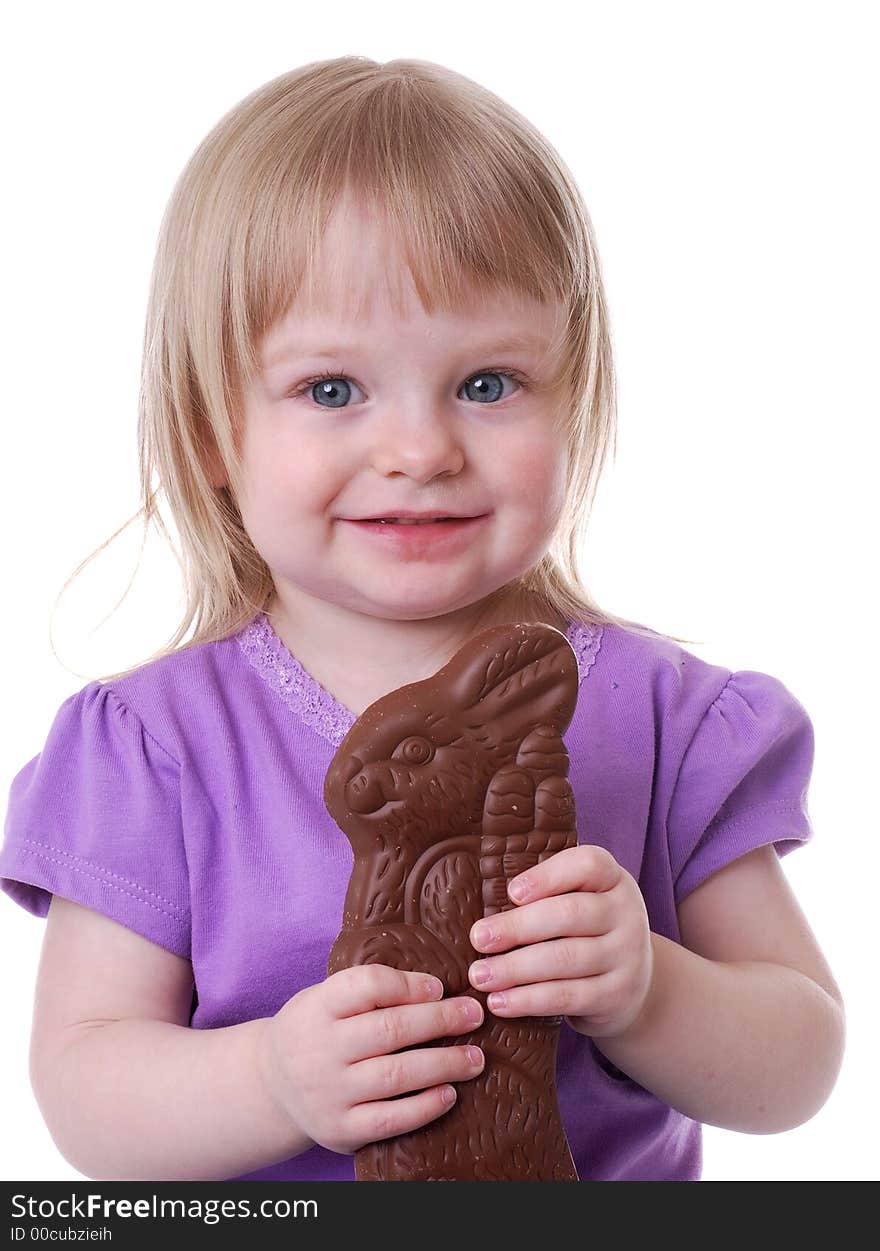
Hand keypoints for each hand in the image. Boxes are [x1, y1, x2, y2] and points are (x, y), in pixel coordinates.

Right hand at [256, 965, 484, 1155]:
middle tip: (474, 1015)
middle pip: (390, 1030)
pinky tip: (449, 1093)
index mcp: (317, 1008)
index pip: (366, 986)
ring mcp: (329, 1093)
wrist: (271, 1086)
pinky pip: (390, 1119)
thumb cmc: (315, 1030)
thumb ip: (369, 991)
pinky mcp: (340, 1129)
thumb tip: (437, 987)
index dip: (408, 985)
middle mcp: (320, 1049)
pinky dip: (425, 1107)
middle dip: (440, 1021)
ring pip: (396, 1076)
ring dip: (444, 1064)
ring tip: (475, 1058)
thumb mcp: (324, 998)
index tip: (439, 987)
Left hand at [467, 845, 653, 1038]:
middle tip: (478, 938)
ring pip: (565, 959)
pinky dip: (528, 1000)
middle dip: (517, 927)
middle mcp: (626, 914)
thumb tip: (483, 902)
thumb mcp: (583, 901)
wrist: (635, 987)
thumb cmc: (588, 932)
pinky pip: (567, 997)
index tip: (511, 892)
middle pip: (569, 914)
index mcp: (614, 879)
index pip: (588, 865)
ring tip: (480, 975)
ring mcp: (626, 956)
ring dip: (515, 968)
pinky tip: (500, 1002)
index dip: (548, 876)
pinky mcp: (617, 995)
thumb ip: (548, 894)